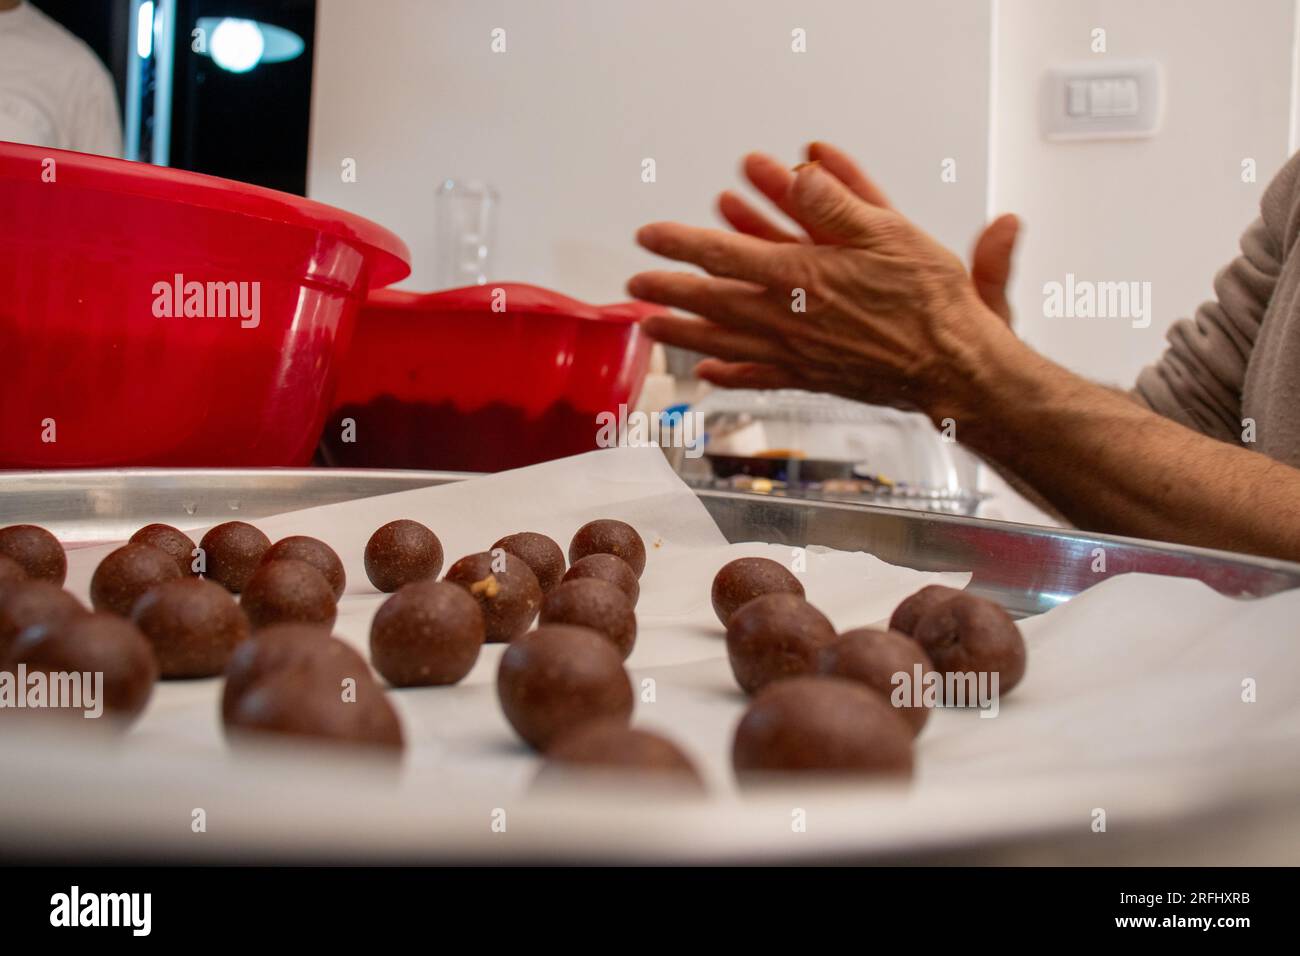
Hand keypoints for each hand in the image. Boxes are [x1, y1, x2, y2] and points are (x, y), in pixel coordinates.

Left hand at [628, 154, 1021, 420]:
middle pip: (712, 302)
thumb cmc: (929, 301)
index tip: (649, 235)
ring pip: (726, 342)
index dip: (681, 243)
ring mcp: (797, 353)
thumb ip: (838, 201)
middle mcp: (789, 319)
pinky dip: (730, 375)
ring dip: (684, 332)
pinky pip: (761, 377)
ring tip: (650, 328)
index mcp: (802, 278)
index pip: (724, 255)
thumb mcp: (890, 231)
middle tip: (633, 286)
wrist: (954, 367)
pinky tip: (709, 372)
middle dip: (669, 290)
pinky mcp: (813, 378)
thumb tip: (800, 170)